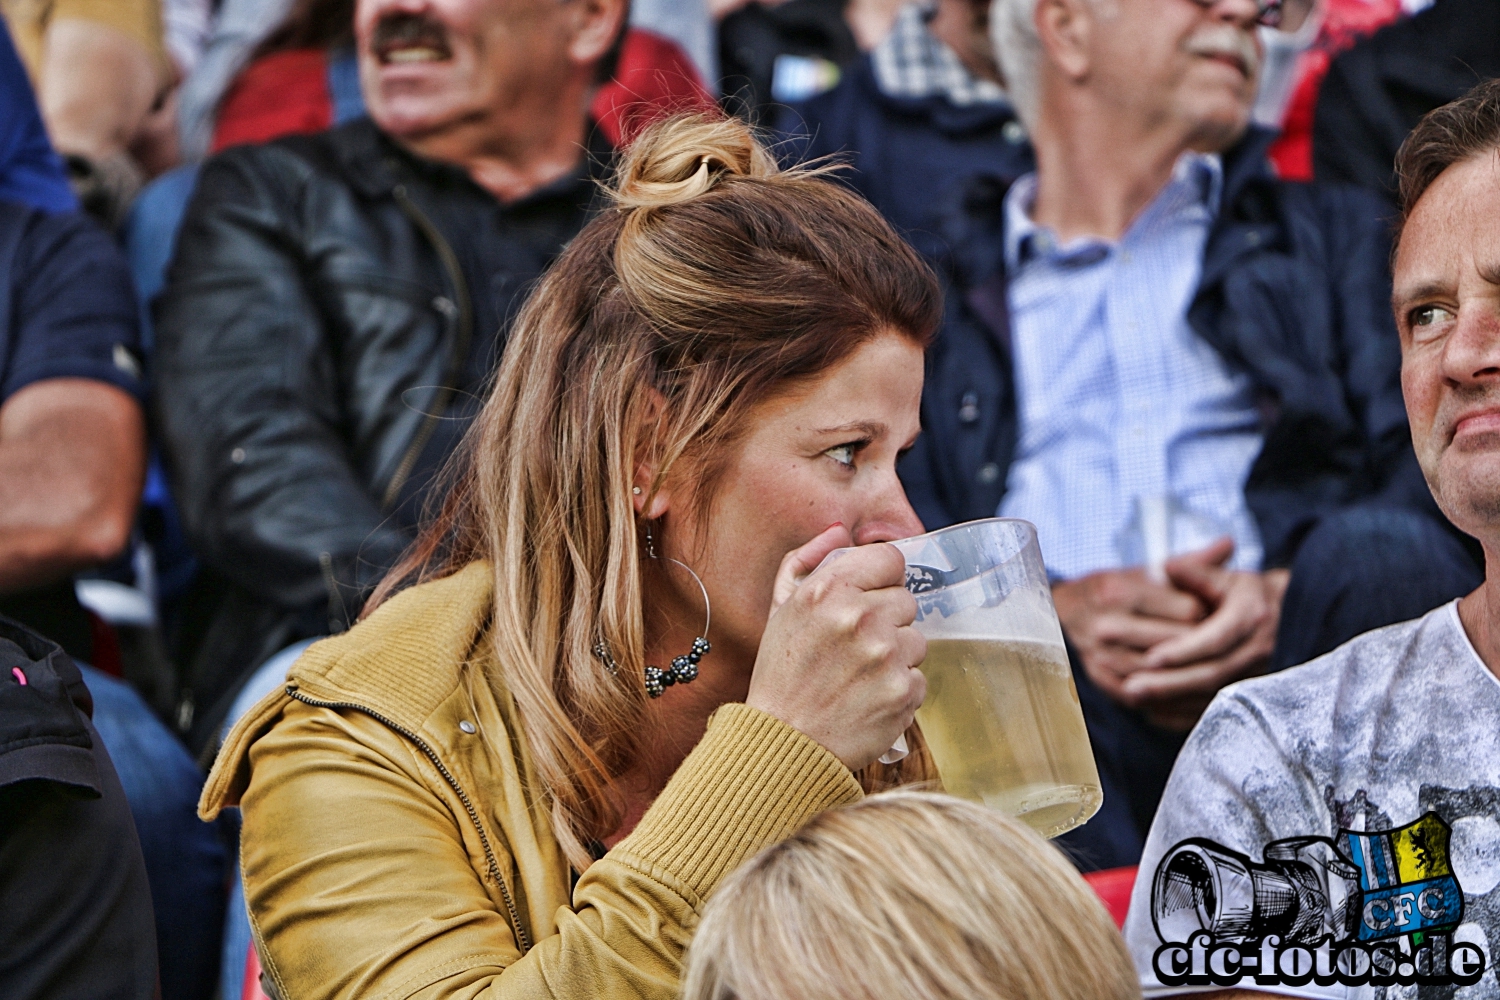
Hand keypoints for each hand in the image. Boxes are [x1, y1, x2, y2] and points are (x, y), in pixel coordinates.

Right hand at [748, 524, 926, 770]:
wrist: (784, 742)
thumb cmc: (781, 674)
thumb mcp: (780, 609)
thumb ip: (806, 561)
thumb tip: (839, 530)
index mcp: (827, 590)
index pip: (890, 559)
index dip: (880, 579)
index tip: (867, 598)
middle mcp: (859, 617)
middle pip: (906, 600)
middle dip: (886, 621)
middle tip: (854, 648)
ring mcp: (885, 655)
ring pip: (917, 639)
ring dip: (896, 656)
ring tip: (860, 676)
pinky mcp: (903, 691)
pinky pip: (920, 677)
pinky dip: (899, 689)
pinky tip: (869, 698)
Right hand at [1052, 559, 1208, 707]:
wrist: (1066, 612)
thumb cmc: (1116, 589)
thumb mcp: (1148, 570)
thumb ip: (1191, 561)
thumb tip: (1229, 542)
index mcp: (1119, 590)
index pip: (1187, 610)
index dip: (1210, 614)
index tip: (1218, 615)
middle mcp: (1107, 623)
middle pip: (1177, 642)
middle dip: (1203, 644)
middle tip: (1220, 644)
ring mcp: (1101, 654)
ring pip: (1163, 671)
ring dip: (1188, 671)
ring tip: (1208, 664)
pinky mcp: (1100, 679)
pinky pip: (1144, 692)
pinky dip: (1166, 691)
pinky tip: (1184, 684)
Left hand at [1121, 549, 1289, 727]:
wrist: (1290, 617)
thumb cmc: (1250, 593)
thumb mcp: (1228, 575)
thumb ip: (1197, 571)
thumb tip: (1167, 567)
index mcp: (1251, 617)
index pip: (1215, 639)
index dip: (1183, 651)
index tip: (1151, 658)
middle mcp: (1257, 650)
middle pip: (1212, 674)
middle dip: (1170, 683)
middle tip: (1131, 687)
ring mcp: (1257, 676)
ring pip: (1212, 696)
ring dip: (1173, 701)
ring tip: (1134, 699)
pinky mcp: (1251, 693)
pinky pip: (1216, 709)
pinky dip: (1184, 714)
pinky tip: (1154, 712)